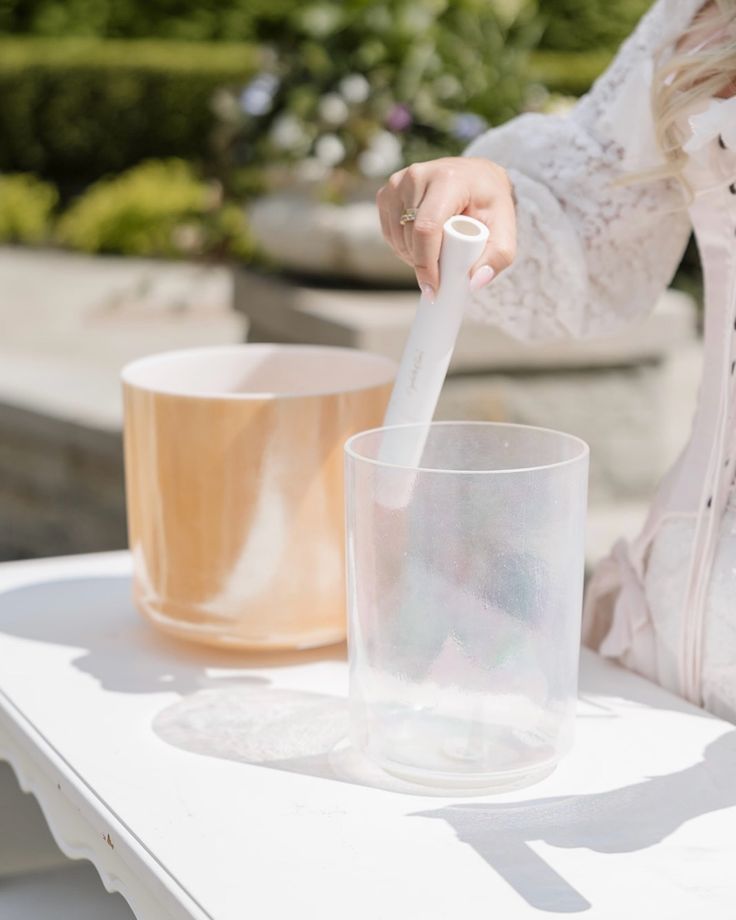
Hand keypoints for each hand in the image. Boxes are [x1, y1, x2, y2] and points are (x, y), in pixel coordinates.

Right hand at [376, 156, 515, 300]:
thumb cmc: (490, 205)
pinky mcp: (388, 192)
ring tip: (435, 256)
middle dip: (423, 264)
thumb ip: (498, 258)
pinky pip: (389, 233)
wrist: (476, 178)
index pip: (427, 228)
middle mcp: (418, 175)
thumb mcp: (505, 229)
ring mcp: (399, 182)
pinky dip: (403, 247)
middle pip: (410, 236)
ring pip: (397, 237)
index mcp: (448, 179)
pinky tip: (420, 246)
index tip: (434, 288)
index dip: (426, 264)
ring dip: (411, 257)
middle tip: (442, 272)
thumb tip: (474, 283)